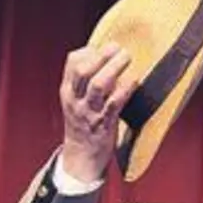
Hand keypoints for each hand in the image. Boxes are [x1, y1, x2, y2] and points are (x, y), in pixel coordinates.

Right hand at [58, 42, 137, 183]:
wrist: (82, 156)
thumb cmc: (84, 125)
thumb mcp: (77, 101)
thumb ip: (85, 83)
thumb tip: (104, 59)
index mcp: (68, 91)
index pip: (72, 62)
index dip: (89, 51)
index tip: (104, 47)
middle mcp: (76, 99)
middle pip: (83, 70)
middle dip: (101, 55)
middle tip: (118, 47)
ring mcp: (89, 112)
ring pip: (98, 84)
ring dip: (114, 68)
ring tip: (127, 57)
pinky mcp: (104, 124)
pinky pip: (114, 104)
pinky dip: (125, 89)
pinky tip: (135, 80)